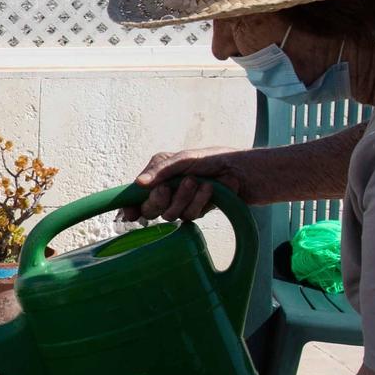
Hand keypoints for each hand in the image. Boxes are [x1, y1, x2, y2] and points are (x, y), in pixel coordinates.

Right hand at [125, 147, 257, 221]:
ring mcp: (182, 204)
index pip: (137, 195)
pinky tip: (211, 189)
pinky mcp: (198, 212)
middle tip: (166, 189)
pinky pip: (190, 216)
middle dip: (157, 200)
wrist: (245, 171)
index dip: (131, 206)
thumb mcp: (185, 158)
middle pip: (150, 209)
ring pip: (170, 215)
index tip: (129, 214)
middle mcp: (168, 191)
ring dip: (184, 198)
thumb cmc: (215, 159)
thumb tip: (138, 183)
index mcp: (160, 176)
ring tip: (201, 183)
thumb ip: (161, 170)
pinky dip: (201, 202)